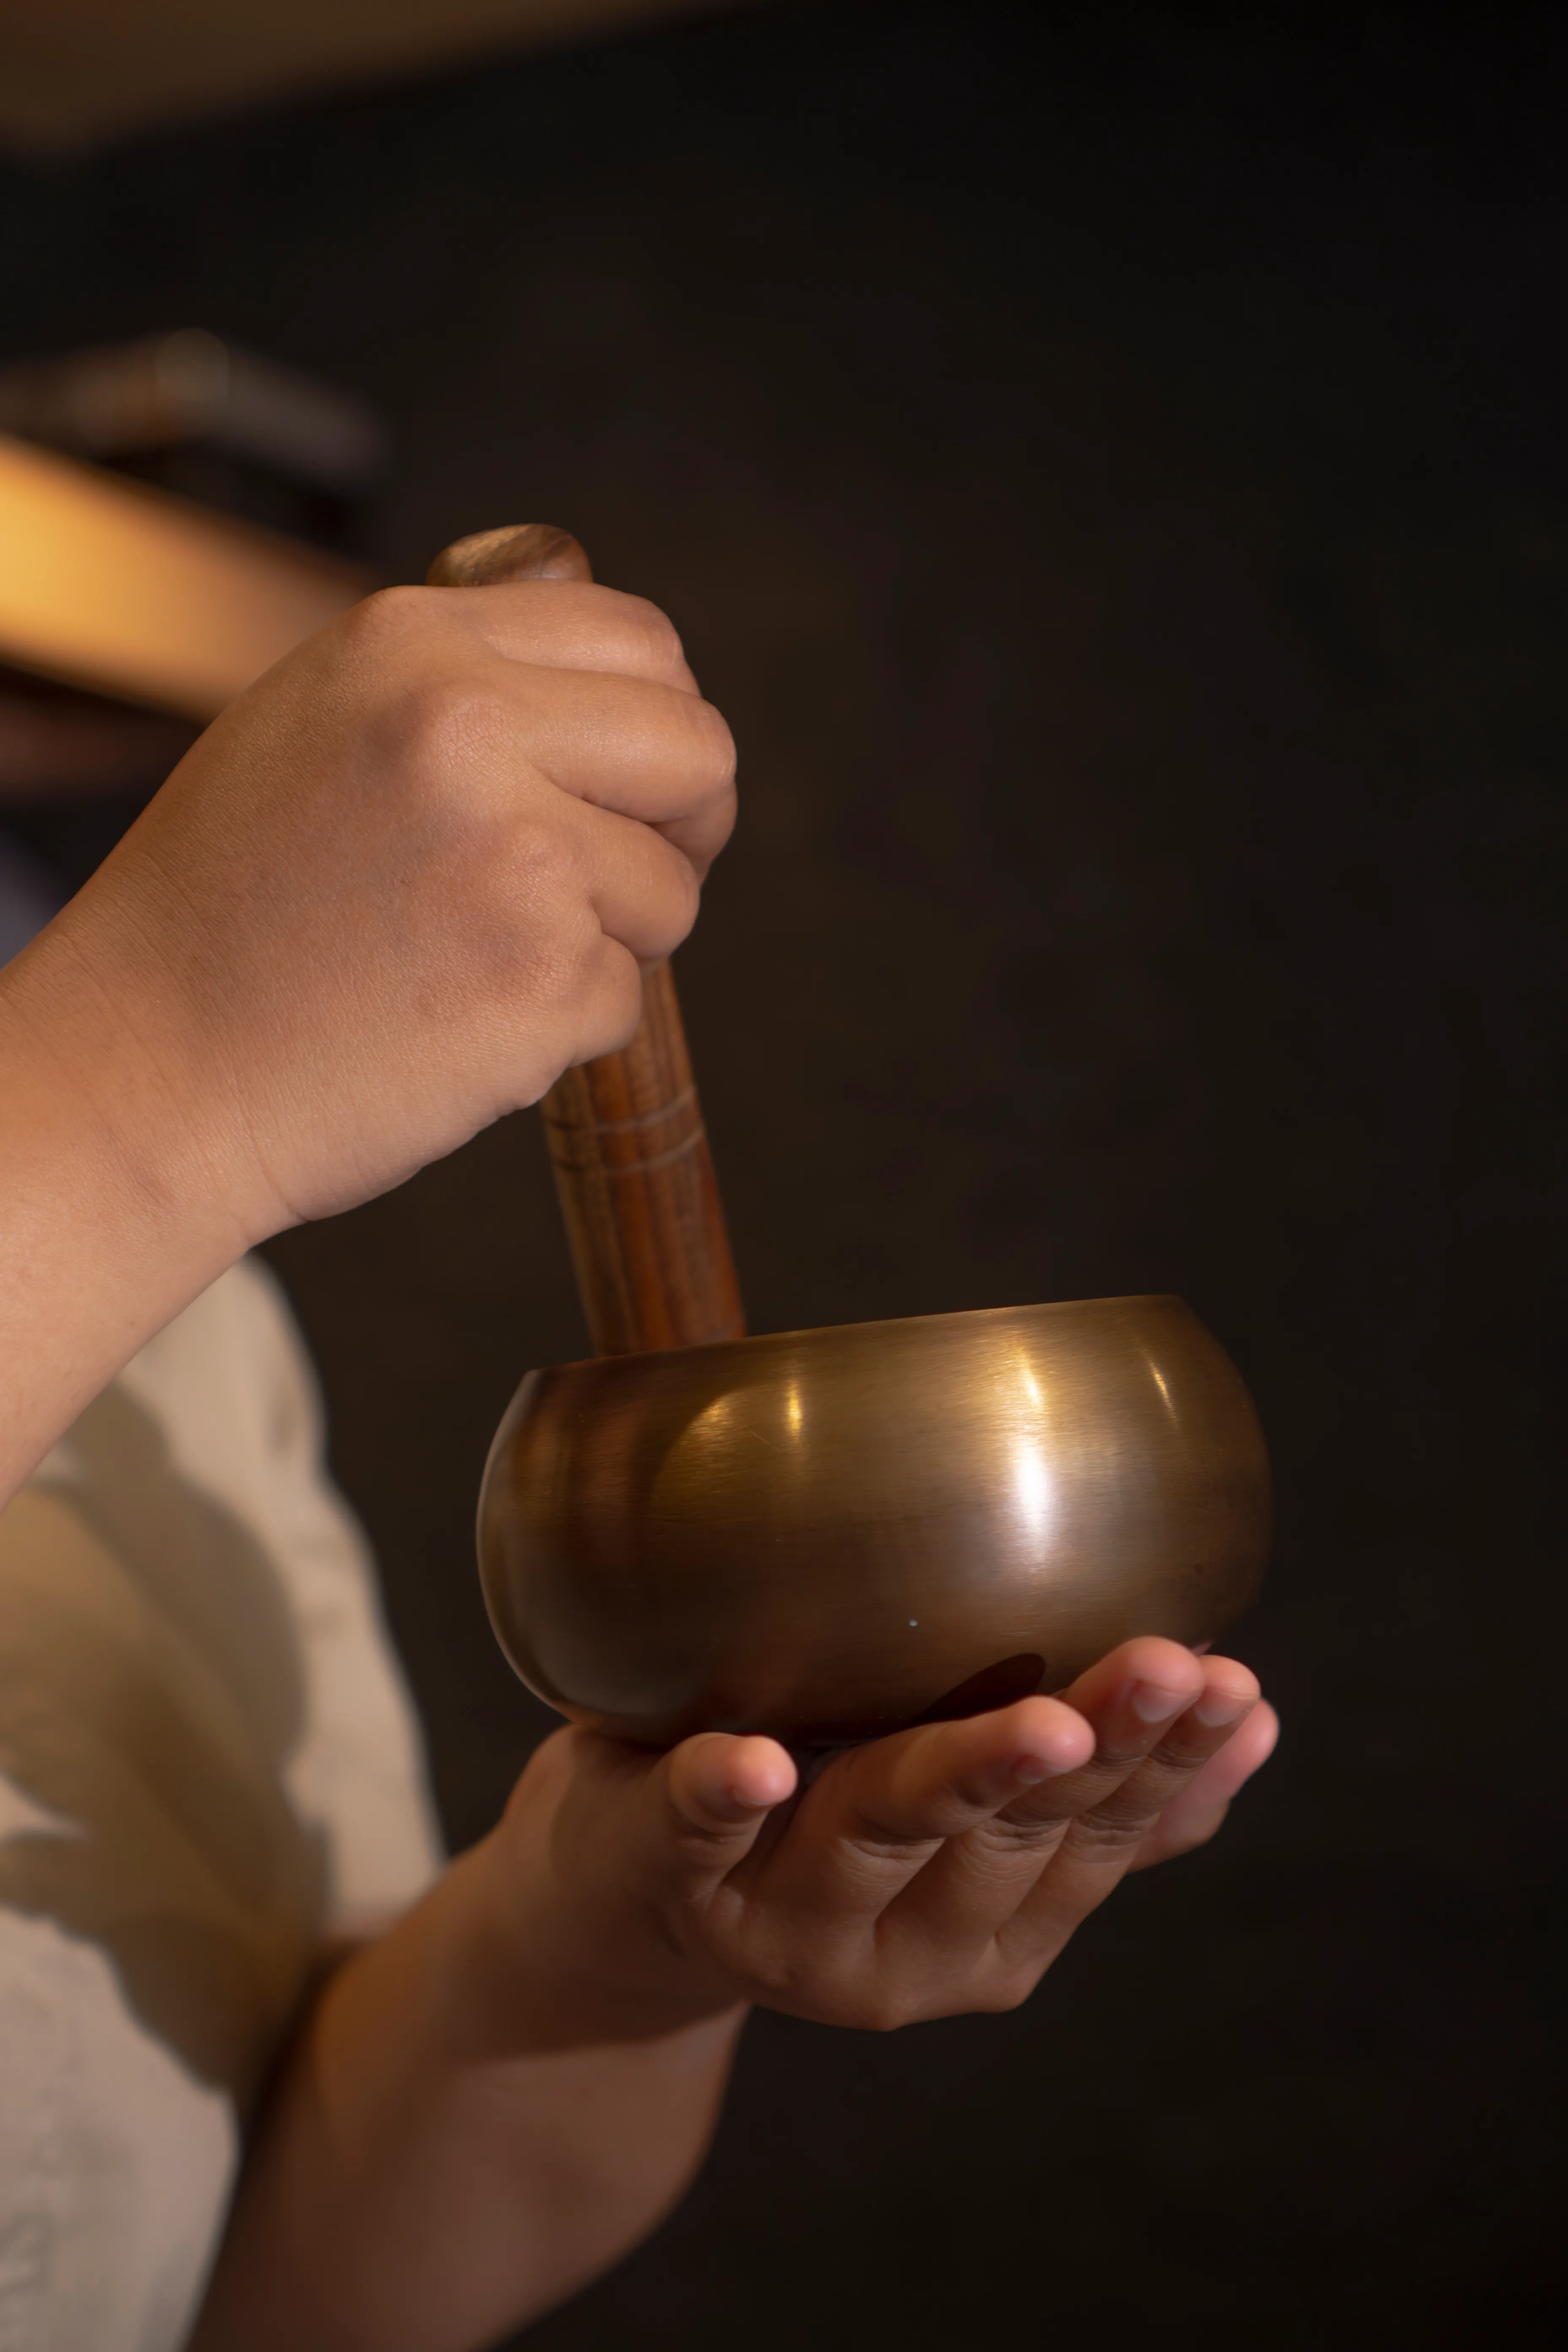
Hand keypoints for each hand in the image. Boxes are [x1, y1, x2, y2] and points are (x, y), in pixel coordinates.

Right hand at [13, 579, 733, 1238]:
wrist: (147, 1068)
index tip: (630, 783)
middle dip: (684, 824)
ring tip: (476, 960)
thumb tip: (619, 692)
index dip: (657, 724)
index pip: (641, 643)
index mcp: (413, 647)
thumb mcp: (321, 726)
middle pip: (699, 751)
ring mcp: (516, 856)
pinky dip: (563, 1026)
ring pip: (672, 890)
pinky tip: (456, 1025)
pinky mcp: (544, 980)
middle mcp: (469, 728)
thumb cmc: (231, 911)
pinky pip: (626, 997)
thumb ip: (460, 686)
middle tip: (614, 880)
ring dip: (611, 939)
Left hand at [471, 1638, 1277, 2044]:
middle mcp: (888, 1951)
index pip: (1094, 1843)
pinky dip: (723, 1794)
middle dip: (1100, 1753)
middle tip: (1173, 1667)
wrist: (618, 1923)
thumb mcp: (959, 1838)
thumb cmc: (814, 1837)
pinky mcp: (660, 1864)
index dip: (1169, 1768)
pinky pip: (691, 1825)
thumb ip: (1091, 1810)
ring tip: (1044, 1714)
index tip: (1235, 1688)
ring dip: (965, 1771)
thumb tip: (1254, 1724)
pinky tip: (756, 1764)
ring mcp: (771, 1916)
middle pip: (1007, 1841)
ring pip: (879, 1831)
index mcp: (979, 1940)